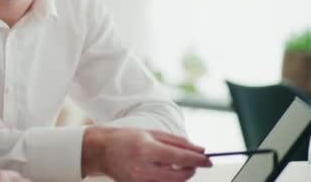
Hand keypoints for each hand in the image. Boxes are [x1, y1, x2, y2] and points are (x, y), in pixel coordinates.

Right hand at [82, 127, 211, 181]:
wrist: (101, 151)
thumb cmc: (126, 138)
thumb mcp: (152, 133)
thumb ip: (177, 142)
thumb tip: (200, 150)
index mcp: (147, 149)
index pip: (181, 158)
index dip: (199, 160)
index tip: (209, 160)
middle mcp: (144, 168)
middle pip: (181, 176)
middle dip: (192, 169)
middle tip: (194, 162)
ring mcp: (140, 181)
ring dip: (181, 175)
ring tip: (175, 164)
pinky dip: (168, 179)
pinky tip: (163, 169)